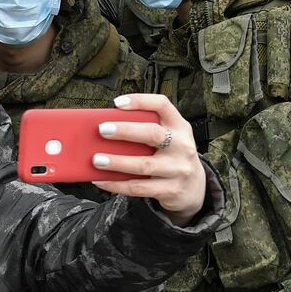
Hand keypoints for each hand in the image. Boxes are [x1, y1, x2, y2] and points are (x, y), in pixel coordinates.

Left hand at [91, 93, 206, 225]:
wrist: (194, 187)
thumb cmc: (170, 156)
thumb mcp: (167, 139)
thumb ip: (144, 131)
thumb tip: (104, 129)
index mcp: (179, 126)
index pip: (162, 105)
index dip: (141, 101)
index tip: (118, 103)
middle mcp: (182, 145)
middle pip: (153, 134)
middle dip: (126, 131)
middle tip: (102, 130)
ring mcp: (179, 169)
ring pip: (144, 164)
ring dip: (117, 162)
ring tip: (96, 159)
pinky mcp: (171, 190)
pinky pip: (139, 187)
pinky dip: (117, 184)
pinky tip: (101, 180)